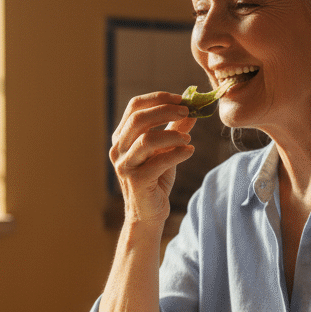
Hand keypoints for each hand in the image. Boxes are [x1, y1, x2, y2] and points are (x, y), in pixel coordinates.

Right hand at [108, 92, 195, 223]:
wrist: (149, 212)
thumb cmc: (156, 178)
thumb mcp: (166, 149)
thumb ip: (175, 128)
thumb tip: (192, 109)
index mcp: (122, 136)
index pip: (135, 106)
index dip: (158, 99)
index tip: (181, 99)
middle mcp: (118, 149)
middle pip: (139, 119)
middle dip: (166, 111)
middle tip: (187, 112)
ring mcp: (125, 165)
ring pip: (147, 140)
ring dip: (172, 135)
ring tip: (188, 139)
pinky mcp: (136, 181)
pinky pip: (158, 162)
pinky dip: (177, 154)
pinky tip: (189, 152)